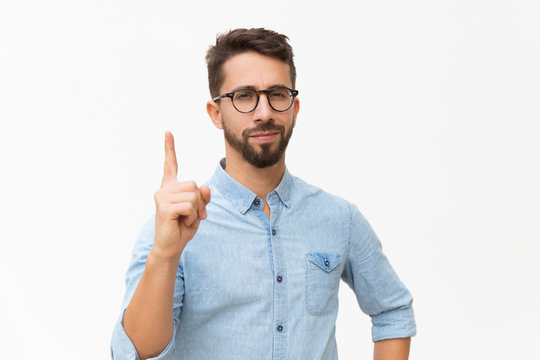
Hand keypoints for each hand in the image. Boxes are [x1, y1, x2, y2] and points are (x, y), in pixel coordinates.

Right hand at [152, 131, 210, 259]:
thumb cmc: (182, 227)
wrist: (171, 247)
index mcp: (170, 188)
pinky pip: (190, 206)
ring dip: (196, 210)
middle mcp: (164, 190)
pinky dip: (192, 216)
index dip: (170, 148)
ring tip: (185, 219)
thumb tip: (205, 187)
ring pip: (194, 195)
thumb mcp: (197, 210)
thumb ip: (202, 197)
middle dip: (199, 202)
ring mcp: (162, 197)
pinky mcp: (164, 207)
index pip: (170, 165)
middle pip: (194, 184)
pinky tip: (183, 222)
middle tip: (191, 215)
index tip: (168, 132)